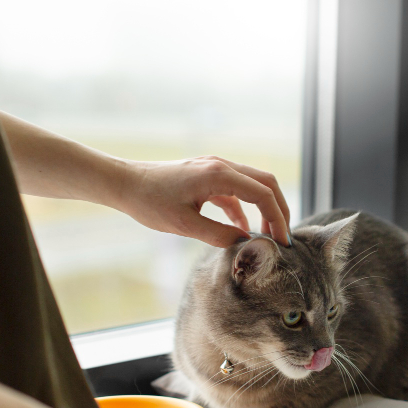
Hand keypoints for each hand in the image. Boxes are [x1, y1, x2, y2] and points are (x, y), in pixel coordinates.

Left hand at [118, 156, 291, 247]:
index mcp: (218, 174)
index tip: (282, 242)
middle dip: (279, 210)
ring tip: (267, 236)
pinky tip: (242, 228)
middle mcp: (221, 165)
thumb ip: (219, 235)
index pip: (262, 193)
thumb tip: (246, 243)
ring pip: (253, 184)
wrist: (125, 183)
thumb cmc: (149, 202)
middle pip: (266, 183)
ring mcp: (215, 167)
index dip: (277, 218)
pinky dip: (244, 208)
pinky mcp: (207, 175)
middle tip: (283, 237)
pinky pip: (235, 189)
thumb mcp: (184, 225)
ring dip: (263, 208)